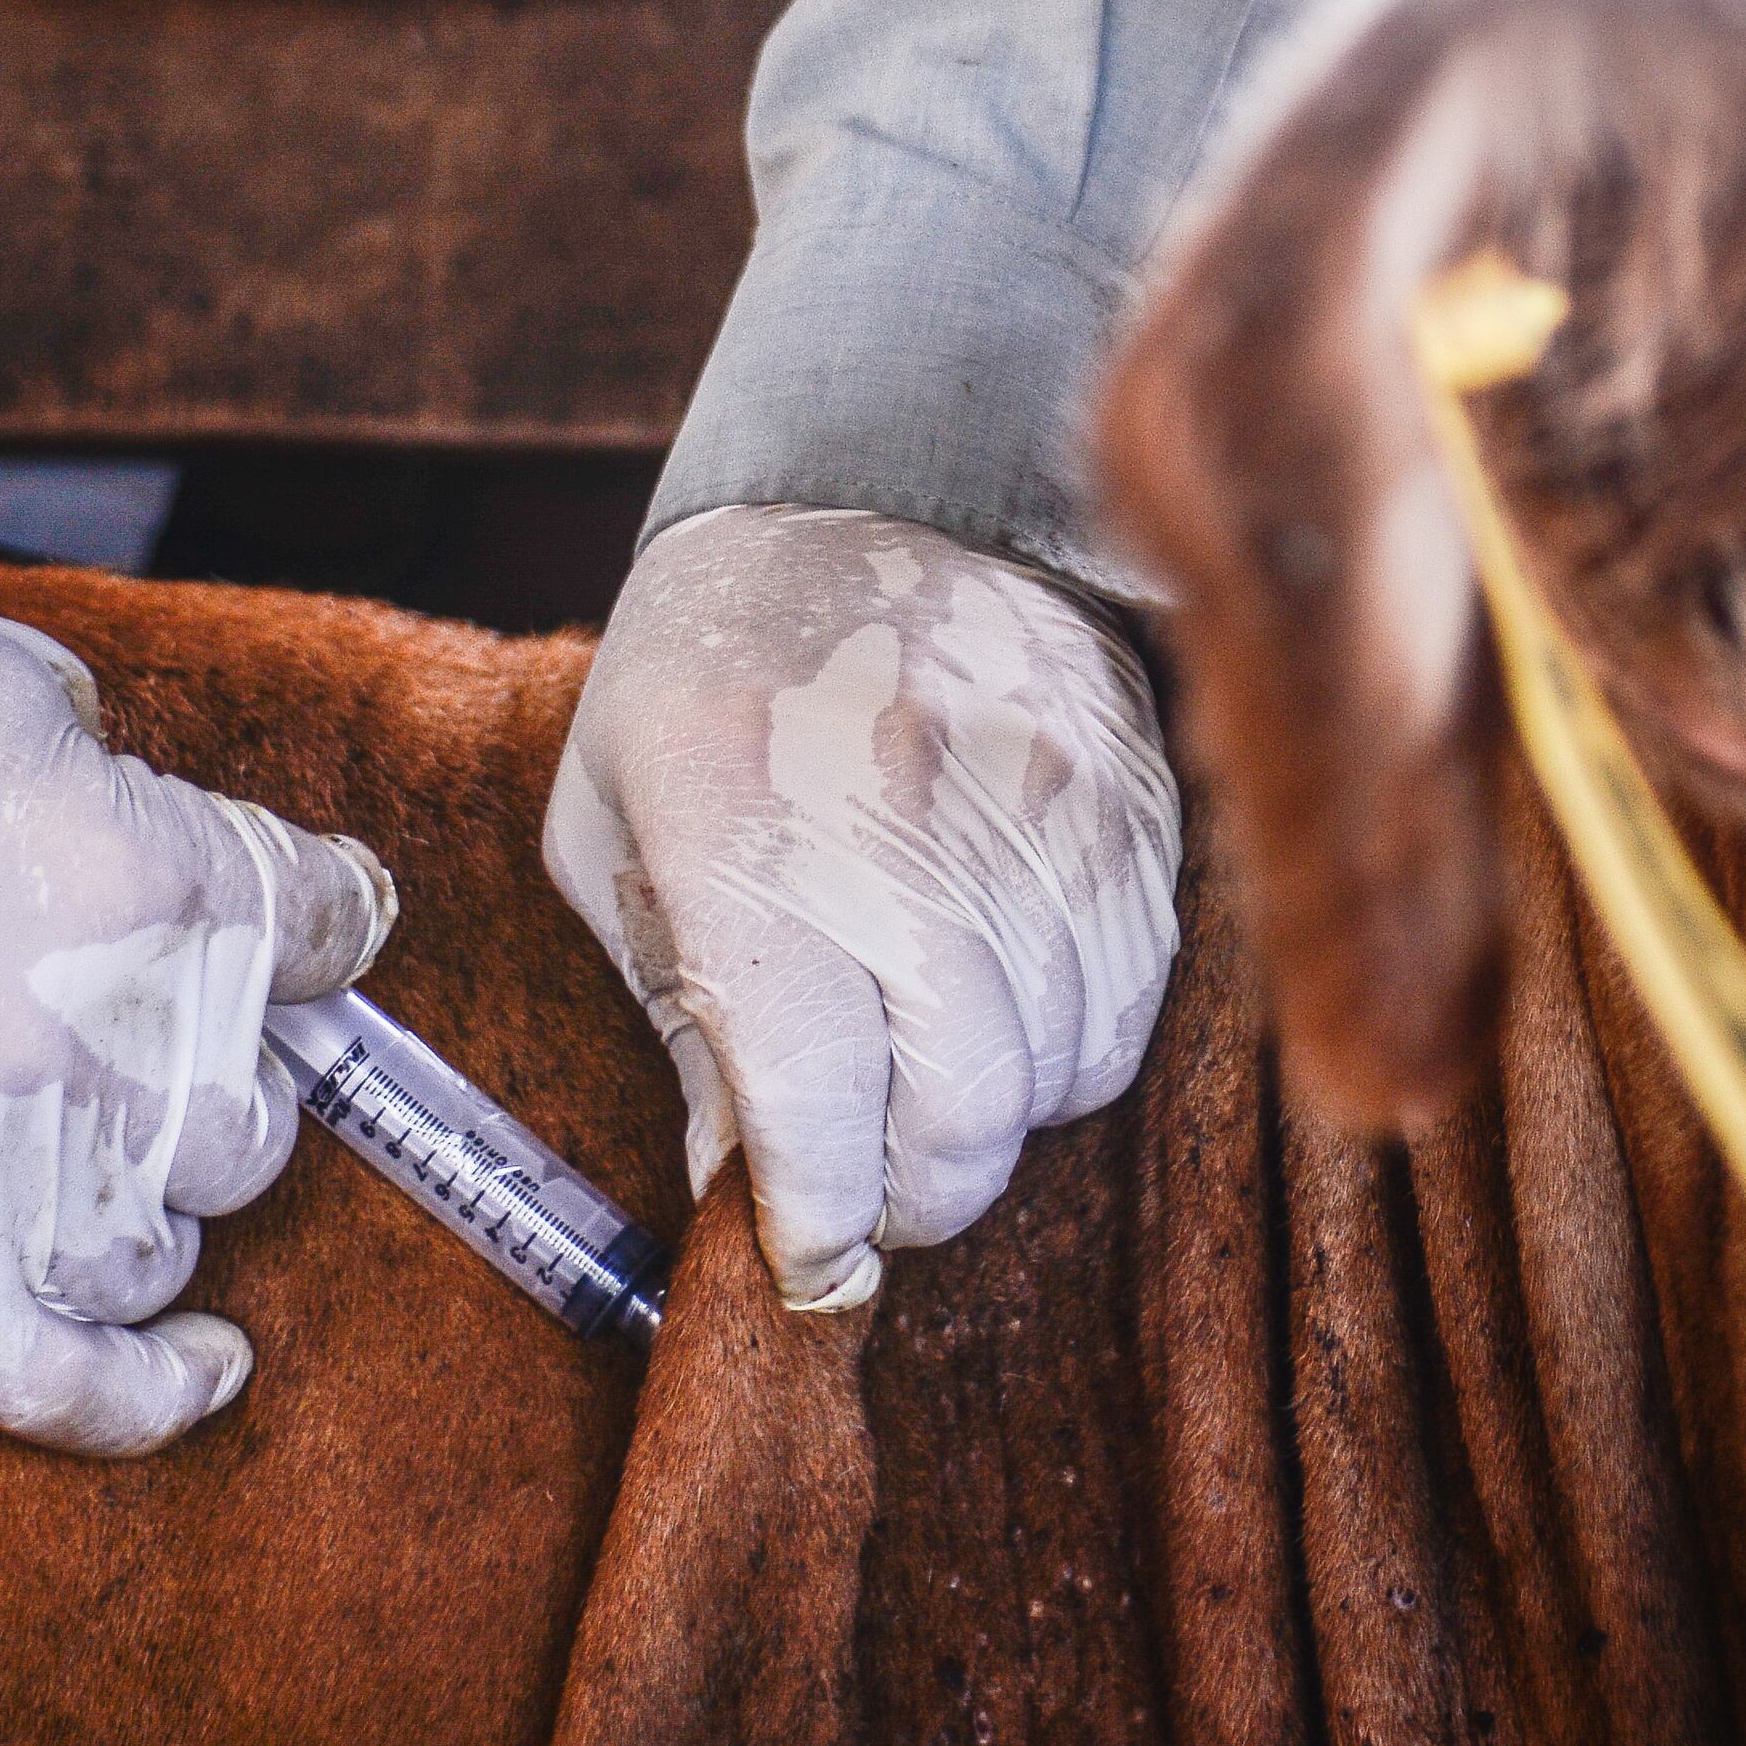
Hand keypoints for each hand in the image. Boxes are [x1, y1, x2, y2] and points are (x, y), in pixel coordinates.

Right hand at [0, 526, 393, 1453]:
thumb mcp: (22, 686)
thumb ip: (136, 791)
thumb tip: (181, 872)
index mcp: (149, 868)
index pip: (335, 930)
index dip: (316, 921)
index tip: (293, 920)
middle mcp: (95, 1028)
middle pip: (254, 1112)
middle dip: (210, 1070)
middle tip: (130, 1020)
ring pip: (167, 1239)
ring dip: (146, 1195)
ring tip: (80, 1131)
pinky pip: (49, 1379)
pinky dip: (139, 1398)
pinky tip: (207, 1374)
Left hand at [541, 505, 1178, 1312]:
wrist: (873, 488)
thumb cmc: (706, 678)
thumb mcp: (615, 829)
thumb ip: (674, 1009)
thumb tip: (739, 1184)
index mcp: (744, 830)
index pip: (812, 1099)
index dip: (814, 1218)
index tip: (803, 1256)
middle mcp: (907, 825)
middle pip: (959, 1115)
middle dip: (908, 1196)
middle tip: (865, 1192)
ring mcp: (1041, 813)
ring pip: (1057, 1077)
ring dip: (989, 1125)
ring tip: (927, 1086)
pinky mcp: (1130, 808)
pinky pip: (1128, 1004)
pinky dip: (1066, 1050)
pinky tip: (1002, 1010)